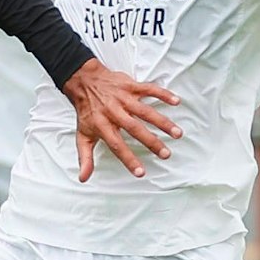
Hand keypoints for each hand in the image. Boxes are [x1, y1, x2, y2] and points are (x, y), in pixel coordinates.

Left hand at [63, 58, 183, 181]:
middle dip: (151, 142)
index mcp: (103, 126)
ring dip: (162, 122)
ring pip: (145, 111)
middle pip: (134, 128)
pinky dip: (163, 94)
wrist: (84, 81)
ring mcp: (123, 99)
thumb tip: (83, 178)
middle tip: (166, 154)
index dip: (128, 159)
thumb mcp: (82, 135)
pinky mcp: (130, 86)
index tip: (141, 173)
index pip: (117, 146)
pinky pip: (148, 89)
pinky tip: (176, 101)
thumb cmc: (86, 111)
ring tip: (177, 133)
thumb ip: (85, 157)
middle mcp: (114, 112)